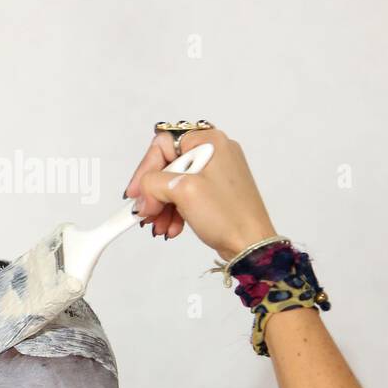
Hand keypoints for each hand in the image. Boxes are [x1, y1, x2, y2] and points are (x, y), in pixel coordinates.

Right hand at [123, 127, 277, 259]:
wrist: (252, 245)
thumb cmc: (230, 215)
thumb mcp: (183, 192)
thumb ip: (153, 183)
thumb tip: (142, 192)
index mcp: (210, 141)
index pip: (163, 145)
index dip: (145, 169)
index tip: (135, 193)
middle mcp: (214, 152)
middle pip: (168, 165)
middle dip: (154, 192)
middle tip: (146, 212)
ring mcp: (216, 172)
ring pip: (175, 182)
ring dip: (163, 205)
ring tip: (158, 226)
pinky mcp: (216, 191)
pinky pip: (186, 194)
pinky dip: (175, 210)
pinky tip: (172, 227)